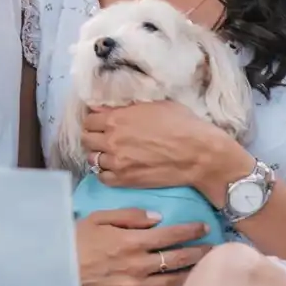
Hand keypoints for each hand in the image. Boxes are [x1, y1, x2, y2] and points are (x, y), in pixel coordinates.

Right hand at [75, 209, 213, 285]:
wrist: (55, 275)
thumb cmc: (75, 241)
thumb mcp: (99, 218)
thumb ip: (130, 216)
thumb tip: (158, 218)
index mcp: (132, 242)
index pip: (170, 235)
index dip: (190, 230)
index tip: (204, 227)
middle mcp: (138, 266)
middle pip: (177, 259)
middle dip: (198, 252)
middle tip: (215, 249)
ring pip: (171, 282)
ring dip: (190, 274)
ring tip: (205, 270)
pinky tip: (178, 285)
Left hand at [82, 102, 248, 199]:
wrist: (199, 154)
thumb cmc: (182, 124)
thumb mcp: (154, 105)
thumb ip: (128, 108)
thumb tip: (109, 108)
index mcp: (116, 118)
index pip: (89, 120)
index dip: (95, 121)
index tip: (101, 123)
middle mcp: (111, 140)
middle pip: (86, 139)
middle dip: (93, 137)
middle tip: (104, 138)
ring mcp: (117, 162)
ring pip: (92, 159)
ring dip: (99, 155)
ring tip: (111, 154)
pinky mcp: (125, 180)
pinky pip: (102, 177)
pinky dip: (106, 172)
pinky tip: (116, 168)